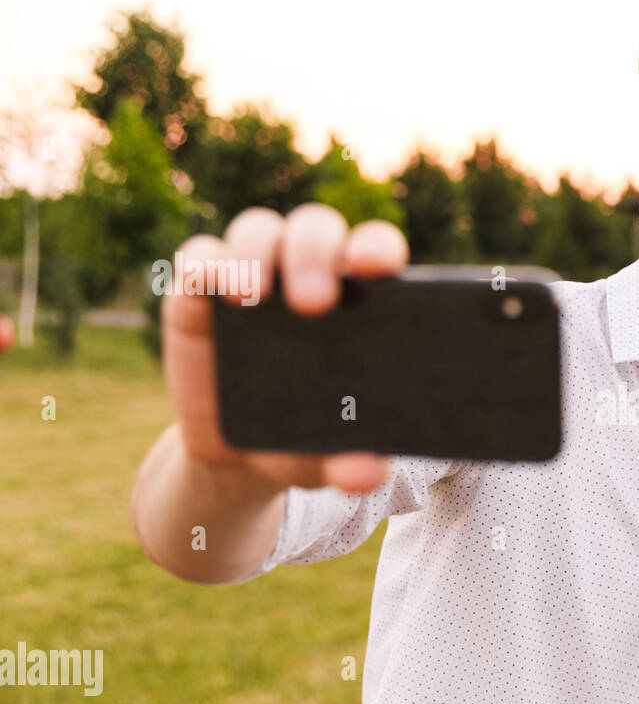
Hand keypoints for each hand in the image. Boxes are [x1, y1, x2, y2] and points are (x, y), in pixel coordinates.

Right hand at [161, 203, 408, 493]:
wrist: (234, 457)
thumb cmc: (302, 440)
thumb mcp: (327, 457)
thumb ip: (353, 463)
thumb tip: (368, 474)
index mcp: (358, 301)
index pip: (374, 250)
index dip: (376, 247)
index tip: (377, 268)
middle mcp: (307, 274)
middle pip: (316, 229)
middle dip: (315, 253)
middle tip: (314, 304)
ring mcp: (252, 276)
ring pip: (259, 229)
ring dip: (257, 251)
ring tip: (253, 296)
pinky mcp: (197, 291)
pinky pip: (198, 256)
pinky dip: (205, 263)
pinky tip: (213, 288)